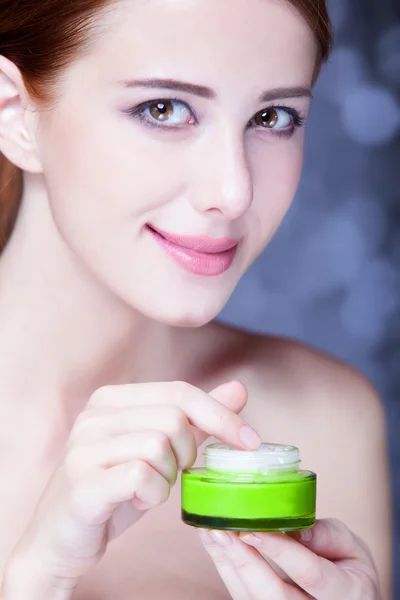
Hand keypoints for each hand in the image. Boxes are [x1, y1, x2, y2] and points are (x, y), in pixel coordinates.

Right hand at [4, 380, 259, 593]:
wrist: (62, 537)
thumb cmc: (115, 488)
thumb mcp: (159, 449)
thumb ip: (197, 418)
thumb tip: (239, 389)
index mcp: (111, 399)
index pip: (179, 391)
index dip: (220, 414)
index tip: (250, 441)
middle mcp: (94, 416)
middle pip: (172, 418)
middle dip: (187, 452)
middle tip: (173, 472)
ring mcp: (83, 448)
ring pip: (158, 446)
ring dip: (167, 476)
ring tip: (149, 487)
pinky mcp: (82, 483)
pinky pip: (140, 477)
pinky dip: (152, 495)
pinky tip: (137, 502)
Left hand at [199, 518, 379, 598]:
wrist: (349, 595)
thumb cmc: (348, 565)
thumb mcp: (351, 546)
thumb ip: (327, 535)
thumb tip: (294, 527)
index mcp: (346, 592)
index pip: (309, 573)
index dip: (279, 551)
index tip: (251, 530)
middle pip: (273, 595)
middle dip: (243, 562)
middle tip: (220, 531)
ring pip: (252, 599)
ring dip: (226, 564)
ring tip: (209, 532)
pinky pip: (244, 596)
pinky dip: (226, 569)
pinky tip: (214, 544)